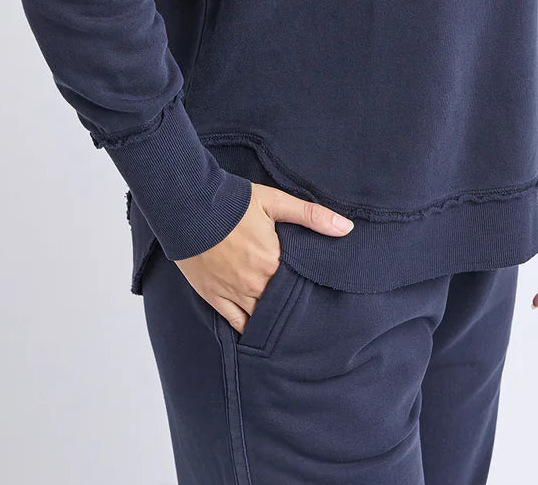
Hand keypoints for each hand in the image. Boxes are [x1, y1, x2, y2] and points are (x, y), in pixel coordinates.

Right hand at [174, 181, 353, 333]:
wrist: (190, 207)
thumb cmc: (234, 202)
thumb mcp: (275, 202)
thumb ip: (312, 216)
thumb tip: (347, 228)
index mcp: (273, 261)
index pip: (300, 286)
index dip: (309, 290)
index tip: (320, 294)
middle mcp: (255, 283)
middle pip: (281, 305)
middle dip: (293, 308)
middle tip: (308, 316)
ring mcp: (234, 293)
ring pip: (260, 318)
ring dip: (273, 321)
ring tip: (288, 327)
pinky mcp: (214, 297)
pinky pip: (236, 322)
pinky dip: (249, 330)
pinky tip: (259, 334)